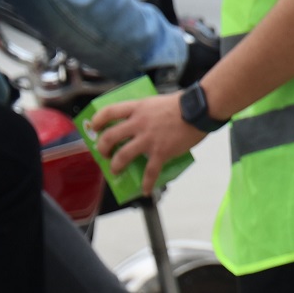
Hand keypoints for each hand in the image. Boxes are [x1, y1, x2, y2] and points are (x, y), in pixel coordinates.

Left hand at [88, 89, 208, 194]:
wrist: (199, 110)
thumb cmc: (183, 104)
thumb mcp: (157, 102)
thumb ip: (146, 111)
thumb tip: (142, 122)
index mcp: (138, 108)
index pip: (109, 112)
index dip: (98, 120)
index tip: (94, 127)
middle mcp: (139, 123)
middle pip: (110, 136)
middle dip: (102, 148)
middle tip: (104, 153)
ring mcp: (148, 139)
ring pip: (123, 155)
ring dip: (116, 165)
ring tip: (116, 170)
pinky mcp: (161, 152)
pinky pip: (149, 171)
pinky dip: (146, 183)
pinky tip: (145, 190)